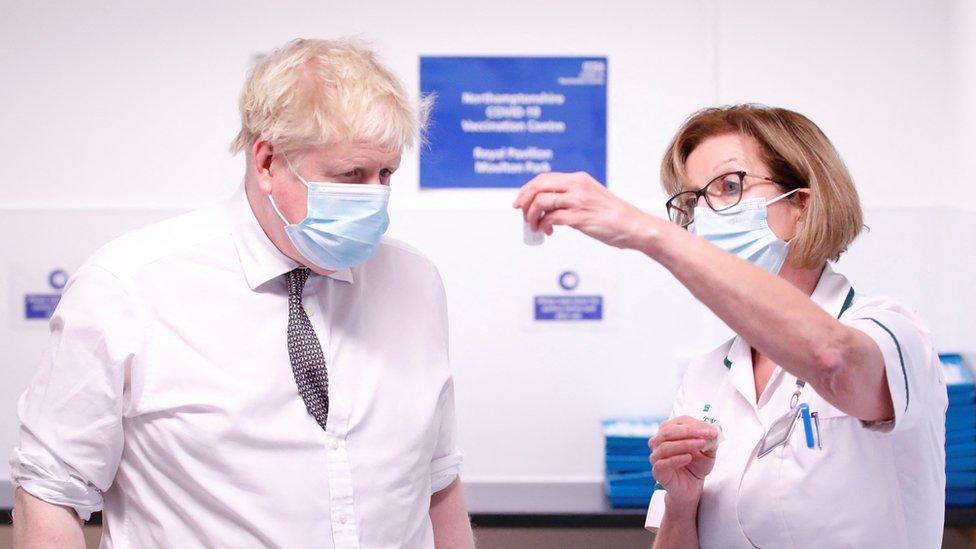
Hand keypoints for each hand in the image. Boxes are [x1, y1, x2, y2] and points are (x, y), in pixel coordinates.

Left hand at [512, 172, 658, 249]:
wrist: (633, 225)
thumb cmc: (611, 215)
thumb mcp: (589, 196)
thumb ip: (569, 197)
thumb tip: (546, 207)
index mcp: (578, 179)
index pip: (544, 178)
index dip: (527, 189)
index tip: (520, 201)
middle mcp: (577, 186)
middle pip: (539, 186)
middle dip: (524, 200)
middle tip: (521, 213)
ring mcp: (578, 201)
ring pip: (541, 201)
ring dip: (532, 216)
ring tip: (535, 226)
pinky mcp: (580, 218)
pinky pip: (551, 218)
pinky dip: (543, 225)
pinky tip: (547, 231)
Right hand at [649, 416, 717, 510]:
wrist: (692, 486)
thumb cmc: (697, 465)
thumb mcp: (708, 451)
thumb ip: (711, 440)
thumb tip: (714, 429)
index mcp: (669, 432)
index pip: (678, 422)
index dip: (695, 424)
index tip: (712, 431)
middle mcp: (659, 443)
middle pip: (667, 431)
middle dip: (689, 432)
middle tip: (705, 436)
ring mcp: (656, 457)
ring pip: (664, 446)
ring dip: (684, 444)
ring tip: (700, 445)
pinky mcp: (658, 472)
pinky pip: (662, 463)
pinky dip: (676, 459)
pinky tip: (688, 457)